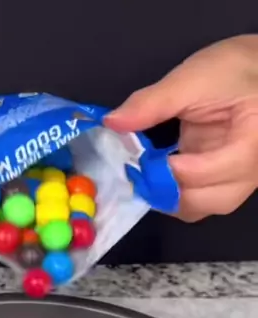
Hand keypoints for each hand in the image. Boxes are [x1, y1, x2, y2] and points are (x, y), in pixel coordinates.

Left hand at [106, 36, 257, 220]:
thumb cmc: (236, 69)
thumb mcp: (194, 77)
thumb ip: (153, 103)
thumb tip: (113, 122)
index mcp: (251, 145)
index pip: (200, 174)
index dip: (162, 171)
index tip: (133, 159)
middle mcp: (253, 173)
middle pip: (200, 202)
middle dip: (163, 190)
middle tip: (137, 170)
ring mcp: (244, 183)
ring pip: (200, 209)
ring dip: (169, 196)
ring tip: (147, 173)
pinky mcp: (231, 184)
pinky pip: (201, 201)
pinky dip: (177, 193)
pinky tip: (162, 175)